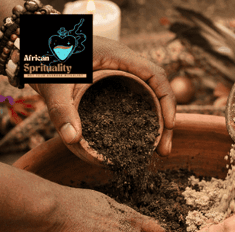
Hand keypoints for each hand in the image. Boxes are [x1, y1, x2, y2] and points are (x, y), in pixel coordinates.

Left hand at [30, 36, 175, 155]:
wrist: (39, 53)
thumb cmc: (48, 61)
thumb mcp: (54, 85)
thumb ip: (61, 110)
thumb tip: (72, 139)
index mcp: (119, 57)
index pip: (156, 75)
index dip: (167, 100)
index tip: (169, 125)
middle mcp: (126, 67)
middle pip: (158, 92)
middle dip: (166, 122)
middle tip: (163, 151)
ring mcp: (123, 78)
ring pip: (150, 100)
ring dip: (157, 125)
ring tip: (157, 151)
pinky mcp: (117, 88)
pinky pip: (138, 103)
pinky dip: (144, 122)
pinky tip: (140, 142)